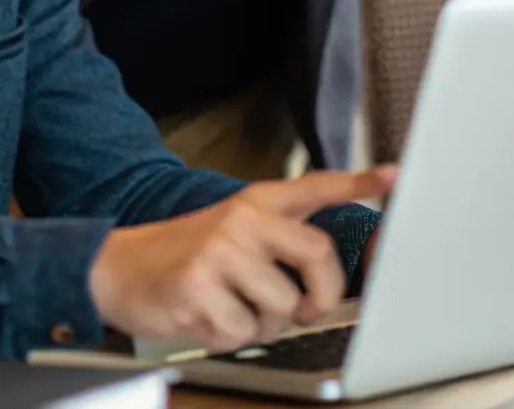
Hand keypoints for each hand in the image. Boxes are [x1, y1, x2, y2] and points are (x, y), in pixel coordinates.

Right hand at [89, 165, 395, 352]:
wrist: (118, 268)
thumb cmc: (185, 256)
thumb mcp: (231, 230)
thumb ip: (277, 240)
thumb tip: (324, 275)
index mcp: (254, 202)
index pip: (314, 186)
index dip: (358, 182)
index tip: (394, 176)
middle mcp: (242, 220)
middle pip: (317, 254)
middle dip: (320, 293)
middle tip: (303, 306)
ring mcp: (220, 252)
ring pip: (283, 307)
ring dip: (265, 323)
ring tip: (234, 308)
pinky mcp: (200, 289)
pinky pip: (244, 332)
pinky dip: (231, 337)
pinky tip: (207, 317)